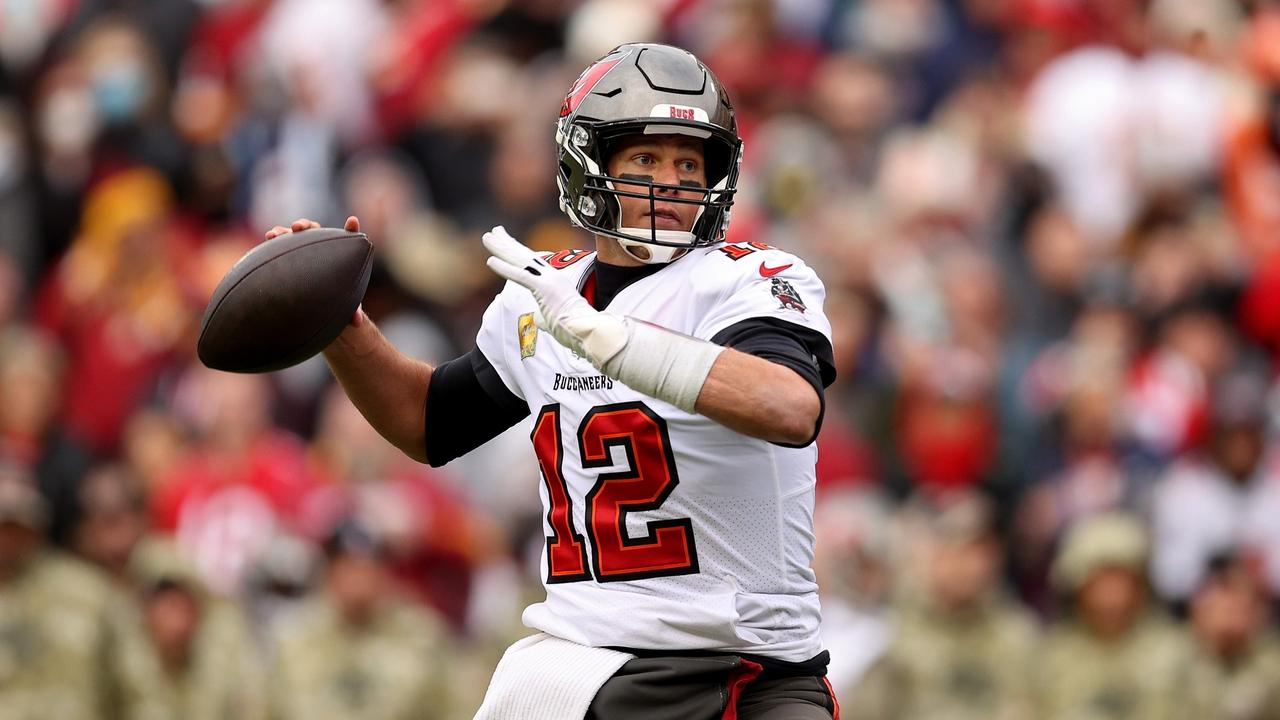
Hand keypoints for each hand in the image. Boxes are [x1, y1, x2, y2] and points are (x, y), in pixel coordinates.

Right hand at [266, 216, 367, 327]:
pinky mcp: (288, 255)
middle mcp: (319, 248)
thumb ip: (352, 310)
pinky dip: (275, 239)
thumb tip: (356, 322)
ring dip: (284, 231)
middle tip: (298, 228)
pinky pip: (280, 244)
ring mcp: (302, 250)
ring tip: (275, 234)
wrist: (316, 305)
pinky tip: (268, 238)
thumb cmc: (334, 302)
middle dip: (306, 226)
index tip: (352, 223)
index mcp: (338, 255)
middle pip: (315, 231)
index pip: (348, 239)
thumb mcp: (343, 305)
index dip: (351, 230)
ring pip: (294, 235)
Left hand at [482, 226, 628, 367]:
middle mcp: (551, 276)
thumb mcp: (555, 319)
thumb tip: (537, 319)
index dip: (518, 252)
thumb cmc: (576, 329)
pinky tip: (490, 261)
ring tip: (487, 237)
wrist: (590, 330)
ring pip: (520, 260)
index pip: (532, 263)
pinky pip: (520, 276)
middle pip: (524, 256)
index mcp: (554, 282)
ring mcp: (548, 280)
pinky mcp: (544, 288)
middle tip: (493, 231)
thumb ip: (544, 316)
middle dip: (507, 243)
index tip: (507, 241)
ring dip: (502, 248)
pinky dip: (505, 268)